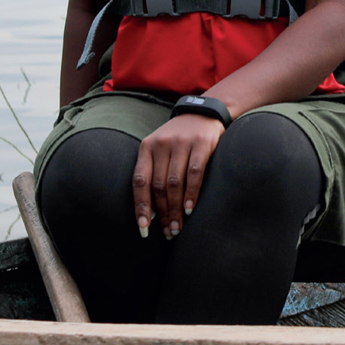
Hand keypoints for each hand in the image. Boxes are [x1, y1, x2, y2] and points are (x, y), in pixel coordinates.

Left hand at [134, 113, 223, 238]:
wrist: (204, 113)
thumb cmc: (179, 139)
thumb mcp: (160, 149)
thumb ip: (154, 173)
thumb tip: (149, 212)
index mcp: (146, 147)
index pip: (140, 181)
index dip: (141, 207)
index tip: (144, 229)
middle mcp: (161, 144)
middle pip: (158, 186)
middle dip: (162, 213)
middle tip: (168, 232)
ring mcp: (182, 143)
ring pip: (175, 183)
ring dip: (176, 209)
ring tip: (178, 227)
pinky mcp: (202, 143)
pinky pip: (195, 173)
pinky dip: (191, 193)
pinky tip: (190, 209)